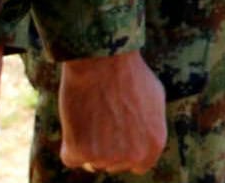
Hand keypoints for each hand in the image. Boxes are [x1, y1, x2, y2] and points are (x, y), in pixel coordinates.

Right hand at [59, 50, 168, 173]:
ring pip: (91, 161)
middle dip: (107, 147)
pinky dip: (69, 143)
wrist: (103, 60)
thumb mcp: (155, 97)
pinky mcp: (80, 152)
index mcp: (154, 144)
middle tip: (101, 117)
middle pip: (114, 164)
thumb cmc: (129, 72)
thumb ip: (152, 123)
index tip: (117, 139)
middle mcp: (133, 155)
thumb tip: (146, 134)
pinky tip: (77, 119)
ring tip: (91, 111)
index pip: (139, 165)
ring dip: (88, 143)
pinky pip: (71, 157)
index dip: (127, 151)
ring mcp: (106, 156)